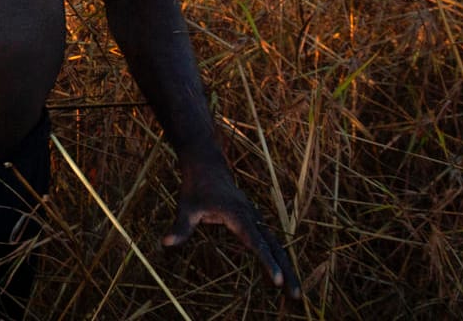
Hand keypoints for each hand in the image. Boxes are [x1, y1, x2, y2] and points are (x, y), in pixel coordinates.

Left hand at [163, 165, 301, 298]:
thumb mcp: (186, 207)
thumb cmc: (196, 187)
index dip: (267, 262)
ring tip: (295, 294)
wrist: (208, 165)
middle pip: (276, 247)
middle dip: (287, 271)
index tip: (277, 281)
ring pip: (277, 246)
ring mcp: (256, 219)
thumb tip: (165, 244)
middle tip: (296, 296)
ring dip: (288, 268)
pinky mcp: (255, 222)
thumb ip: (180, 227)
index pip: (256, 242)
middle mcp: (252, 218)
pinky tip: (282, 276)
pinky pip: (272, 243)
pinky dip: (279, 259)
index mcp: (238, 215)